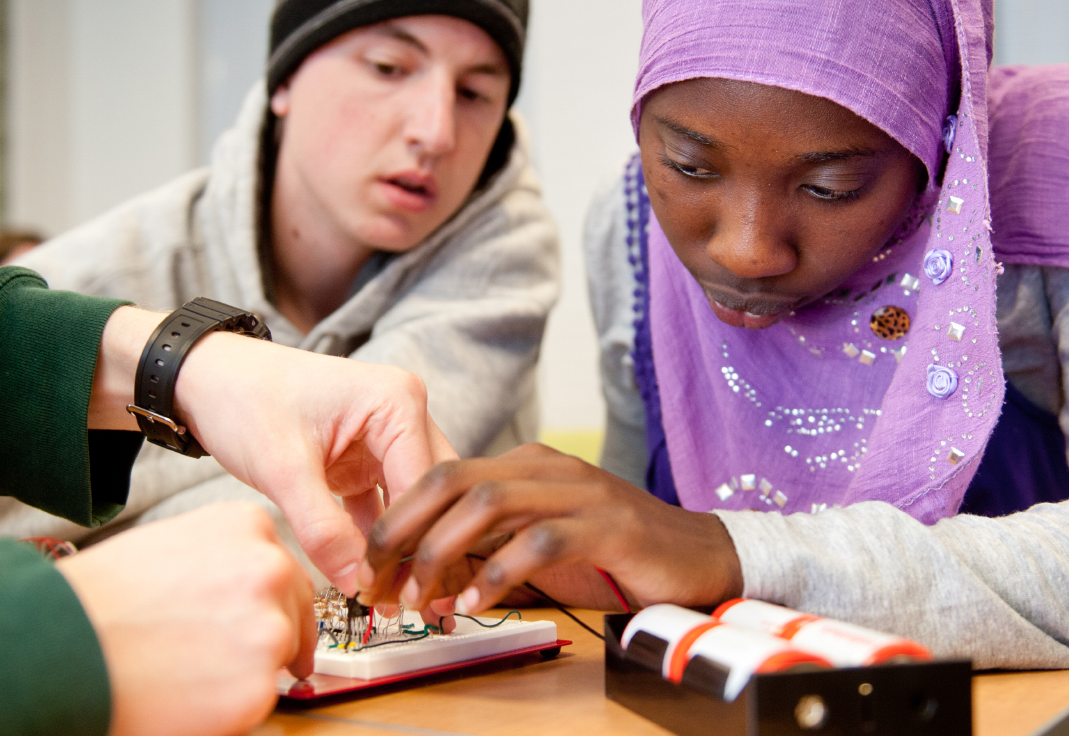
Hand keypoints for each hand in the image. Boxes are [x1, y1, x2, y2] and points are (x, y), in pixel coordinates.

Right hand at [56, 502, 313, 735]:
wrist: (59, 648)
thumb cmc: (99, 599)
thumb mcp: (172, 544)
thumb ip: (223, 559)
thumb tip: (253, 588)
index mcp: (248, 526)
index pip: (285, 569)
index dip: (271, 601)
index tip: (265, 617)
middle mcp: (268, 569)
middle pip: (294, 612)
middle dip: (273, 636)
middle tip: (238, 660)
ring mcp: (268, 628)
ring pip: (278, 658)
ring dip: (248, 672)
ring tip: (189, 673)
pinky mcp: (257, 686)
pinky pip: (257, 702)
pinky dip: (230, 708)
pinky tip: (186, 696)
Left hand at [87, 307, 458, 590]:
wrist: (206, 378)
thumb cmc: (242, 400)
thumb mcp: (282, 469)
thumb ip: (322, 530)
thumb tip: (357, 585)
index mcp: (397, 402)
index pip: (422, 485)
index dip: (413, 543)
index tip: (401, 595)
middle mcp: (404, 412)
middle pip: (428, 494)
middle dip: (417, 550)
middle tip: (411, 607)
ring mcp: (388, 434)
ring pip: (411, 502)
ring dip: (400, 548)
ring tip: (392, 599)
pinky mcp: (368, 454)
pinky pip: (386, 502)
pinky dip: (378, 538)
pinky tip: (372, 577)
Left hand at [357, 443, 743, 613]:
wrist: (699, 557)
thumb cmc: (612, 556)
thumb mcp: (538, 543)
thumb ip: (487, 547)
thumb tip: (423, 575)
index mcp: (525, 464)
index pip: (440, 475)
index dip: (396, 519)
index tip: (369, 569)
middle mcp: (547, 467)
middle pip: (452, 479)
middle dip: (403, 530)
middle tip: (377, 583)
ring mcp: (578, 493)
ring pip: (487, 503)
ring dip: (442, 554)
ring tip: (421, 600)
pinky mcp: (607, 527)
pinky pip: (538, 542)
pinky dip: (497, 574)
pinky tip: (475, 604)